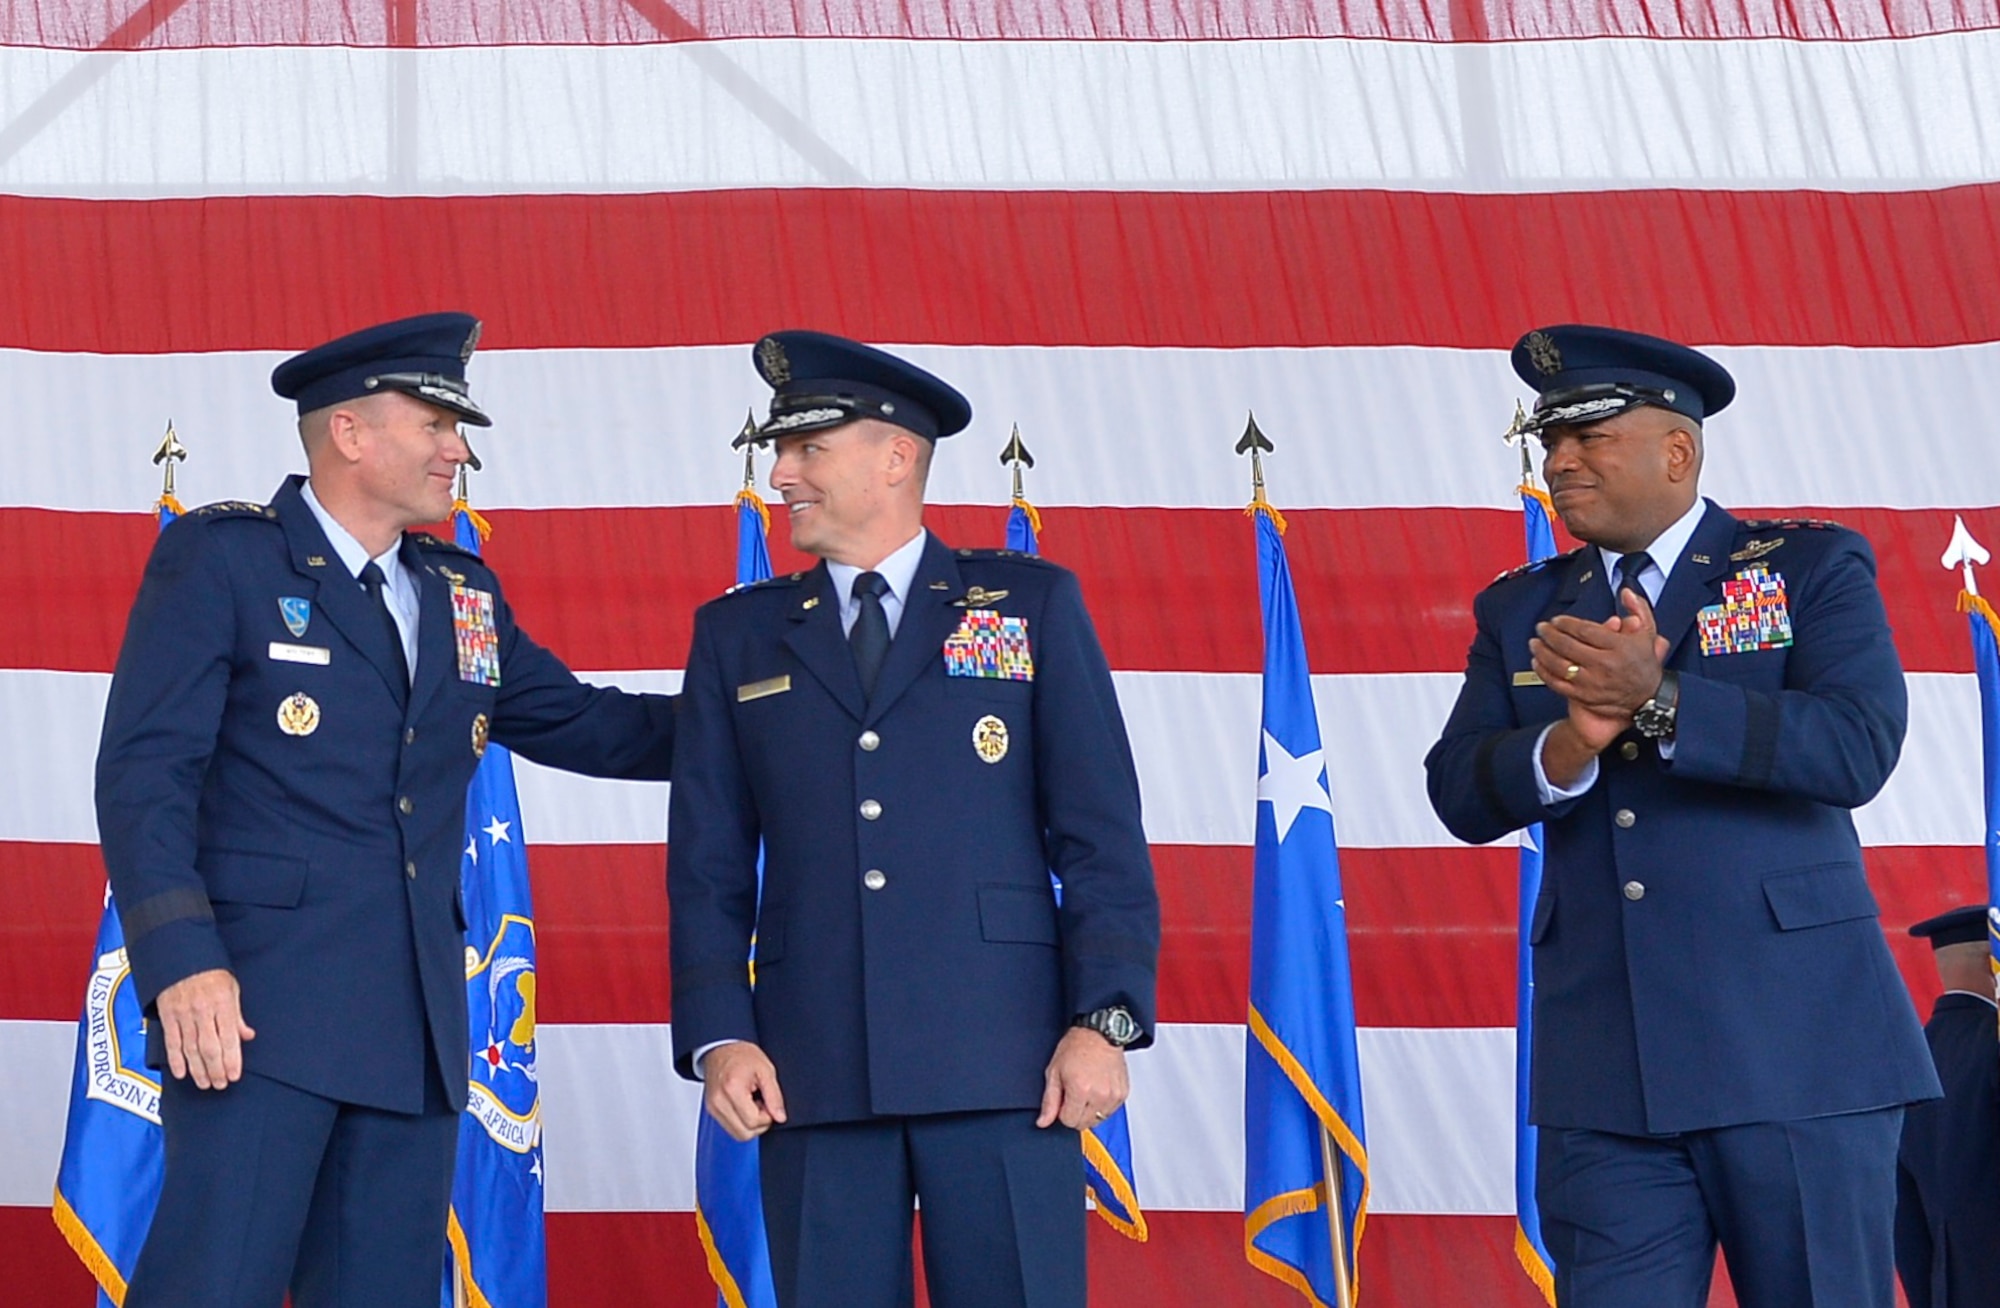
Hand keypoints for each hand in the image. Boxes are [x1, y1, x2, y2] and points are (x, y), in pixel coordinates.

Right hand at [155, 968, 254, 1089]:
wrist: (181, 956)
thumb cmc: (211, 971)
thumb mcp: (232, 988)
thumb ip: (237, 1015)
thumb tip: (247, 1036)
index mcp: (222, 1003)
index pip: (229, 1038)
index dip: (231, 1060)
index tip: (234, 1075)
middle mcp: (203, 1011)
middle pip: (209, 1047)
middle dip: (216, 1069)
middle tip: (220, 1084)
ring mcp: (183, 1014)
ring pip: (190, 1048)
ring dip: (198, 1069)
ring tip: (205, 1084)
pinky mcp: (167, 1016)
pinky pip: (172, 1042)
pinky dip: (175, 1059)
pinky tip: (181, 1073)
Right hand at [701, 1041, 786, 1140]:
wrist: (722, 1047)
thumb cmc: (742, 1055)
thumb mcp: (766, 1070)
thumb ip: (775, 1096)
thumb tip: (780, 1117)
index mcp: (732, 1089)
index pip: (752, 1122)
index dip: (767, 1117)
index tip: (768, 1104)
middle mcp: (719, 1101)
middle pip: (743, 1134)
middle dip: (759, 1124)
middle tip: (762, 1104)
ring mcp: (713, 1108)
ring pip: (737, 1134)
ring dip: (749, 1124)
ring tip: (752, 1104)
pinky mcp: (711, 1110)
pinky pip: (730, 1127)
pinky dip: (741, 1121)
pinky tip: (744, 1105)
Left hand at [1037, 1027, 1129, 1130]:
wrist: (1099, 1033)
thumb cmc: (1076, 1047)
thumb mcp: (1054, 1072)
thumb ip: (1049, 1101)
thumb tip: (1043, 1122)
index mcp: (1080, 1090)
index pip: (1069, 1121)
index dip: (1062, 1112)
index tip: (1064, 1098)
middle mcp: (1099, 1095)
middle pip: (1084, 1124)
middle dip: (1075, 1113)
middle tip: (1074, 1093)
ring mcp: (1113, 1095)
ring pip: (1098, 1120)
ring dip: (1089, 1111)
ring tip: (1087, 1089)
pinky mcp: (1122, 1094)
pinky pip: (1110, 1112)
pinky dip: (1102, 1105)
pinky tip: (1097, 1089)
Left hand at [1531, 588, 1669, 715]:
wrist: (1648, 698)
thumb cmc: (1644, 664)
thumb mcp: (1647, 633)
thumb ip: (1638, 609)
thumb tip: (1626, 592)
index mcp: (1619, 647)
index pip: (1585, 631)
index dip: (1566, 623)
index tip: (1557, 620)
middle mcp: (1605, 665)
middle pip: (1568, 646)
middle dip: (1550, 634)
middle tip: (1542, 628)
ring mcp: (1593, 683)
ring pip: (1559, 665)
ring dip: (1542, 652)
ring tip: (1535, 642)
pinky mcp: (1585, 697)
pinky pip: (1558, 684)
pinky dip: (1544, 672)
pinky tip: (1537, 662)